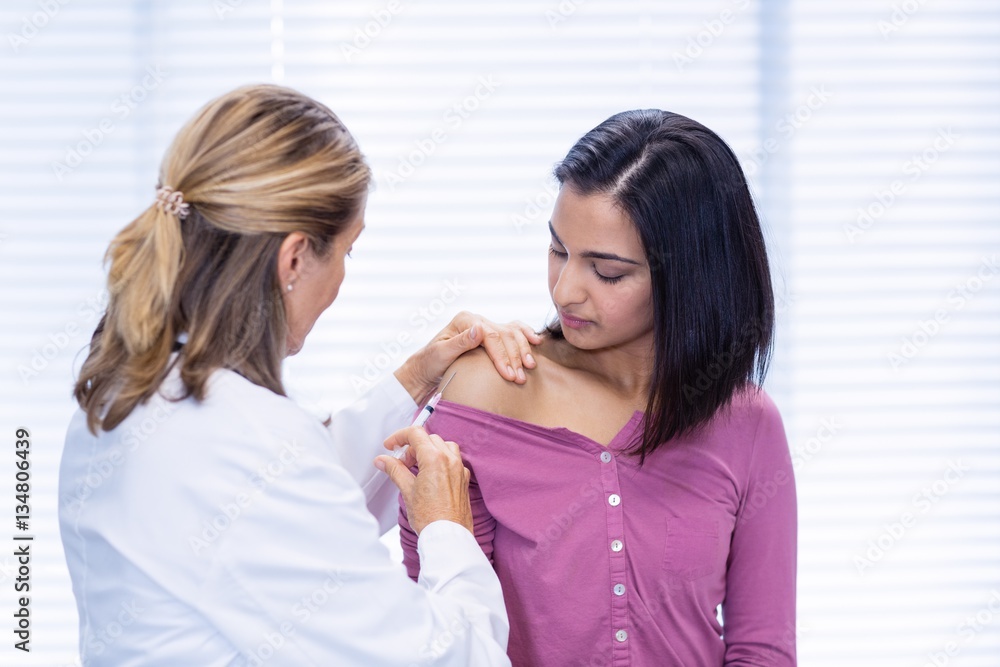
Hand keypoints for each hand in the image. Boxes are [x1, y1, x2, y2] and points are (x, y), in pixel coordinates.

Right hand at [374, 426, 472, 534]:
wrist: (448, 536)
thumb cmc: (430, 517)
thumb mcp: (407, 490)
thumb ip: (395, 470)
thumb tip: (382, 460)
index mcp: (435, 459)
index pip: (416, 434)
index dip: (399, 436)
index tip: (390, 446)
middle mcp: (450, 460)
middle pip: (429, 439)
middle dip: (412, 447)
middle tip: (401, 462)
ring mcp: (459, 469)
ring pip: (444, 446)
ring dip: (428, 451)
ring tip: (417, 467)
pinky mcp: (463, 479)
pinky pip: (453, 460)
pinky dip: (441, 460)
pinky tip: (431, 475)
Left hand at [394, 311, 542, 403]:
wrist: (426, 370)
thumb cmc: (430, 363)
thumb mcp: (440, 354)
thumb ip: (460, 342)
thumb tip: (479, 329)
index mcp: (465, 320)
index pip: (491, 335)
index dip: (502, 355)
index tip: (508, 375)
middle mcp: (477, 320)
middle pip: (504, 334)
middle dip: (514, 356)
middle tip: (520, 378)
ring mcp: (485, 326)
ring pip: (511, 333)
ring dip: (523, 350)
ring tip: (529, 367)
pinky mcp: (490, 336)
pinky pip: (512, 331)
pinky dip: (525, 336)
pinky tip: (537, 342)